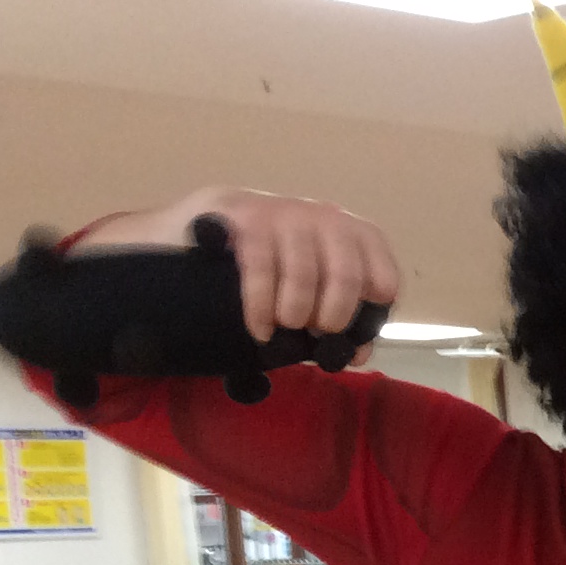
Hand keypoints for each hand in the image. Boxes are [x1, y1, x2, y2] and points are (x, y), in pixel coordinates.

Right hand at [74, 187, 400, 355]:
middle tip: (315, 332)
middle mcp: (321, 215)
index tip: (351, 330)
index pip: (380, 266)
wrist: (185, 236)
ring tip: (283, 329)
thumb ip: (332, 316)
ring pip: (304, 272)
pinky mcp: (241, 216)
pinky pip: (261, 268)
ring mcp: (281, 212)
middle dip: (334, 315)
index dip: (371, 304)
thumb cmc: (259, 271)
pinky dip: (262, 307)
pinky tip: (260, 328)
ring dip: (296, 312)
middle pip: (345, 273)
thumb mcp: (302, 291)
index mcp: (346, 232)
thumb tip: (357, 352)